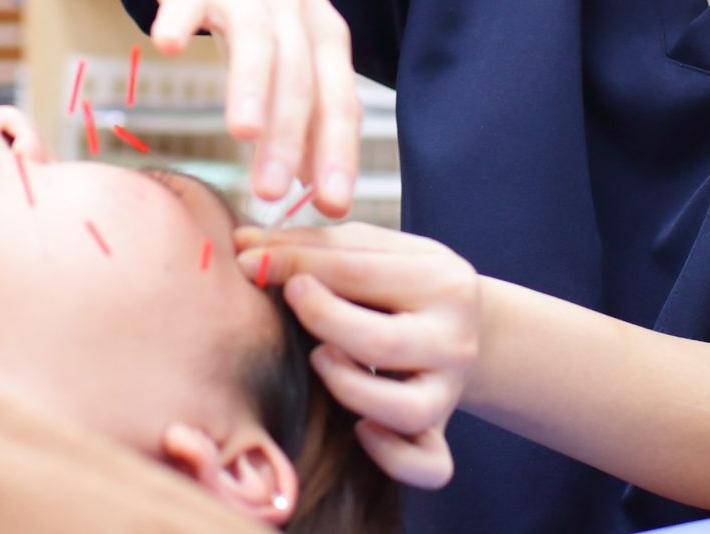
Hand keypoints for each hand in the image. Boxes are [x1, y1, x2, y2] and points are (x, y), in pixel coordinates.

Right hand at [148, 0, 364, 213]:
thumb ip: (303, 114)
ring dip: (249, 87)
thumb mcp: (293, 53)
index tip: (331, 207)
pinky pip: (187, 1)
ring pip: (255, 42)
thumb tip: (308, 186)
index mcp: (324, 38)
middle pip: (297, 81)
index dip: (336, 155)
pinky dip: (179, 21)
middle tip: (271, 193)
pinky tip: (168, 47)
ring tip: (241, 133)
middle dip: (287, 138)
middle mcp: (292, 13)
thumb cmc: (259, 4)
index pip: (338, 103)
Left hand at [236, 223, 479, 489]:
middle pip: (381, 342)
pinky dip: (391, 455)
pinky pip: (426, 465)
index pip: (359, 271)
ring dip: (348, 387)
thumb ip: (314, 247)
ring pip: (405, 410)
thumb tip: (245, 244)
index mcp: (445, 282)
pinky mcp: (441, 434)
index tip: (250, 260)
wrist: (464, 328)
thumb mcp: (374, 252)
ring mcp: (450, 393)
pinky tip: (359, 430)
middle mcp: (455, 340)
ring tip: (319, 359)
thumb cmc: (400, 286)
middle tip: (290, 302)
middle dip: (321, 321)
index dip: (295, 264)